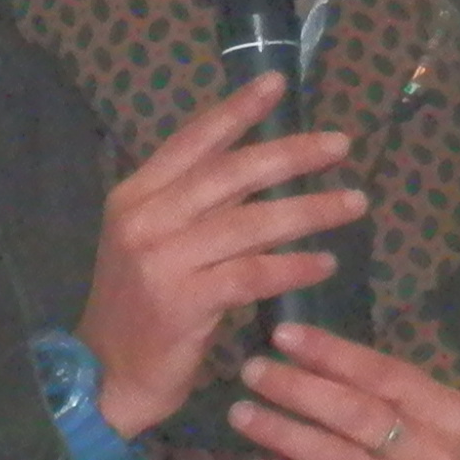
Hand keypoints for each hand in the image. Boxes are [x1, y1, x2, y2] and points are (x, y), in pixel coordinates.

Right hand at [77, 72, 368, 438]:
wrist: (106, 375)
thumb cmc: (141, 310)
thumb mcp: (156, 244)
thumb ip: (197, 208)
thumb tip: (261, 168)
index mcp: (135, 196)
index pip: (193, 141)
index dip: (236, 110)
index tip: (277, 84)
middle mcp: (145, 219)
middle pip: (230, 173)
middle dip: (291, 154)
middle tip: (340, 144)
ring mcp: (161, 260)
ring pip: (250, 222)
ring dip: (309, 210)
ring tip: (354, 203)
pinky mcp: (183, 301)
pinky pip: (252, 274)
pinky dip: (293, 266)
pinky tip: (325, 262)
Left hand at [230, 323, 459, 459]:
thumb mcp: (445, 420)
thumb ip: (397, 393)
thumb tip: (318, 356)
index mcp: (451, 415)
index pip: (385, 375)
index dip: (332, 353)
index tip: (285, 335)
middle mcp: (432, 456)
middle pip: (354, 414)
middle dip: (297, 389)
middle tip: (252, 371)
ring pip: (335, 459)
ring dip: (282, 433)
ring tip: (242, 413)